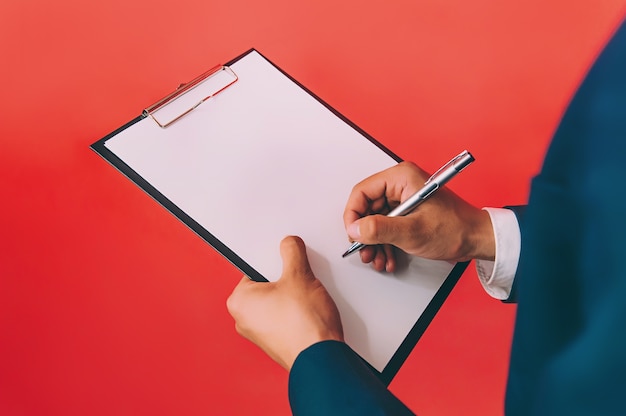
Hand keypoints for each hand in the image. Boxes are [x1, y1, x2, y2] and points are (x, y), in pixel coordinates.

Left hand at [226, 236, 343, 370]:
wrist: (321, 358)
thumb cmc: (303, 326)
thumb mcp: (299, 275)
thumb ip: (292, 252)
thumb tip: (289, 244)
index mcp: (239, 301)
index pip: (253, 268)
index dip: (273, 261)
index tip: (284, 258)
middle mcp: (244, 319)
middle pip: (266, 285)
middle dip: (285, 279)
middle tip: (299, 278)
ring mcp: (260, 333)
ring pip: (277, 301)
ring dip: (293, 295)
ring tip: (307, 296)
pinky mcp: (277, 342)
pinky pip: (284, 317)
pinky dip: (296, 311)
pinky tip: (310, 311)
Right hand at [343, 161, 494, 271]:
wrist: (477, 240)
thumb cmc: (455, 228)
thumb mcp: (412, 231)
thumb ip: (379, 229)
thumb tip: (355, 229)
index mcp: (401, 178)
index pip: (362, 192)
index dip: (353, 215)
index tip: (353, 234)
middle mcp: (401, 185)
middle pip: (367, 207)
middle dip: (365, 234)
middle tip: (364, 251)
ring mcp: (404, 199)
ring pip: (375, 220)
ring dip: (374, 242)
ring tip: (377, 259)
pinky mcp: (408, 213)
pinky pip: (387, 226)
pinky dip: (385, 243)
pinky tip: (388, 258)